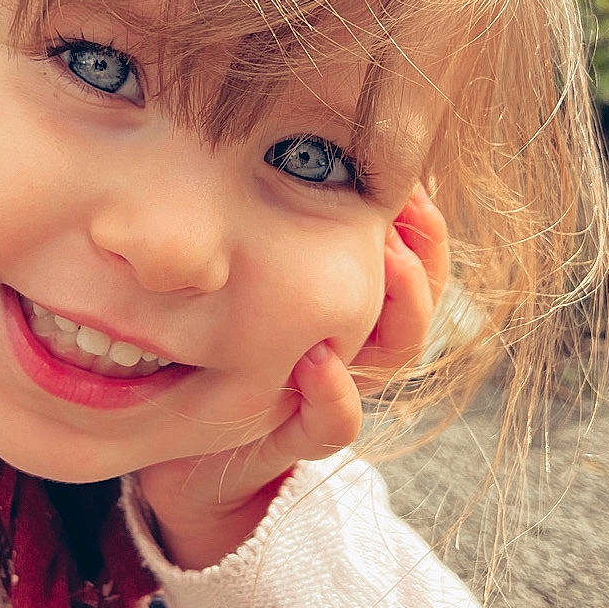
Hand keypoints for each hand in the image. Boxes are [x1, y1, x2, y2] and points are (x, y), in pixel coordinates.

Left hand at [134, 185, 450, 564]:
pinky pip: (335, 422)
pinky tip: (318, 358)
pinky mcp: (297, 437)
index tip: (413, 173)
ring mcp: (332, 393)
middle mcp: (356, 347)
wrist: (184, 455)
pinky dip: (334, 393)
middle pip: (418, 296)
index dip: (421, 220)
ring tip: (387, 259)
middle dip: (424, 251)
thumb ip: (266, 230)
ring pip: (394, 354)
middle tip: (412, 203)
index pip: (413, 258)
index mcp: (351, 307)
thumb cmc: (211, 352)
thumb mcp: (240, 281)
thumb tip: (276, 153)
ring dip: (400, 307)